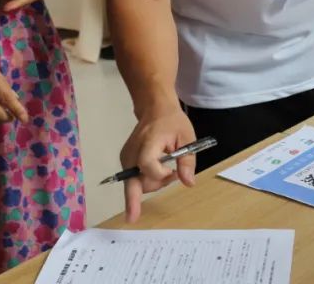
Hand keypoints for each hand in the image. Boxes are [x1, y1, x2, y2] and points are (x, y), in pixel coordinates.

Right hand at [120, 107, 196, 222]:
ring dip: (153, 183)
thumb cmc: (172, 122)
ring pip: (135, 184)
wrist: (155, 110)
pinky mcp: (125, 162)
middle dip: (138, 197)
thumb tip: (188, 183)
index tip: (172, 172)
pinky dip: (147, 180)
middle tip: (146, 202)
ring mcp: (125, 158)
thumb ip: (187, 160)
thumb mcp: (187, 137)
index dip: (161, 174)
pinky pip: (134, 180)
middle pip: (132, 182)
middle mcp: (131, 153)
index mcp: (148, 143)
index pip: (147, 166)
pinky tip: (158, 170)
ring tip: (167, 169)